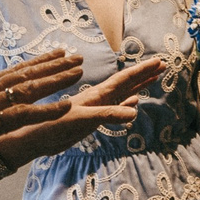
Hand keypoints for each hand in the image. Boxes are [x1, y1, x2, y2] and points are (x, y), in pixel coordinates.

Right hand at [0, 52, 86, 182]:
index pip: (8, 74)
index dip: (33, 64)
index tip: (52, 55)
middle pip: (22, 75)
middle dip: (51, 65)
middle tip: (75, 55)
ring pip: (26, 89)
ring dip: (55, 80)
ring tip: (78, 71)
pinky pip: (21, 116)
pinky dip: (46, 109)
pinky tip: (66, 106)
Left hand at [0, 57, 164, 164]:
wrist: (36, 138)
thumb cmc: (54, 127)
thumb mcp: (82, 120)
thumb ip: (107, 115)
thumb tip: (134, 110)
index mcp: (97, 95)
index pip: (125, 79)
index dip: (143, 71)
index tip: (159, 62)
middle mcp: (98, 98)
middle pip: (126, 83)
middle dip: (144, 74)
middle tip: (163, 65)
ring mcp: (95, 108)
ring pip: (122, 94)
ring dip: (138, 86)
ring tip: (152, 78)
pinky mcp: (92, 119)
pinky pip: (115, 108)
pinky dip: (126, 104)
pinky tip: (133, 104)